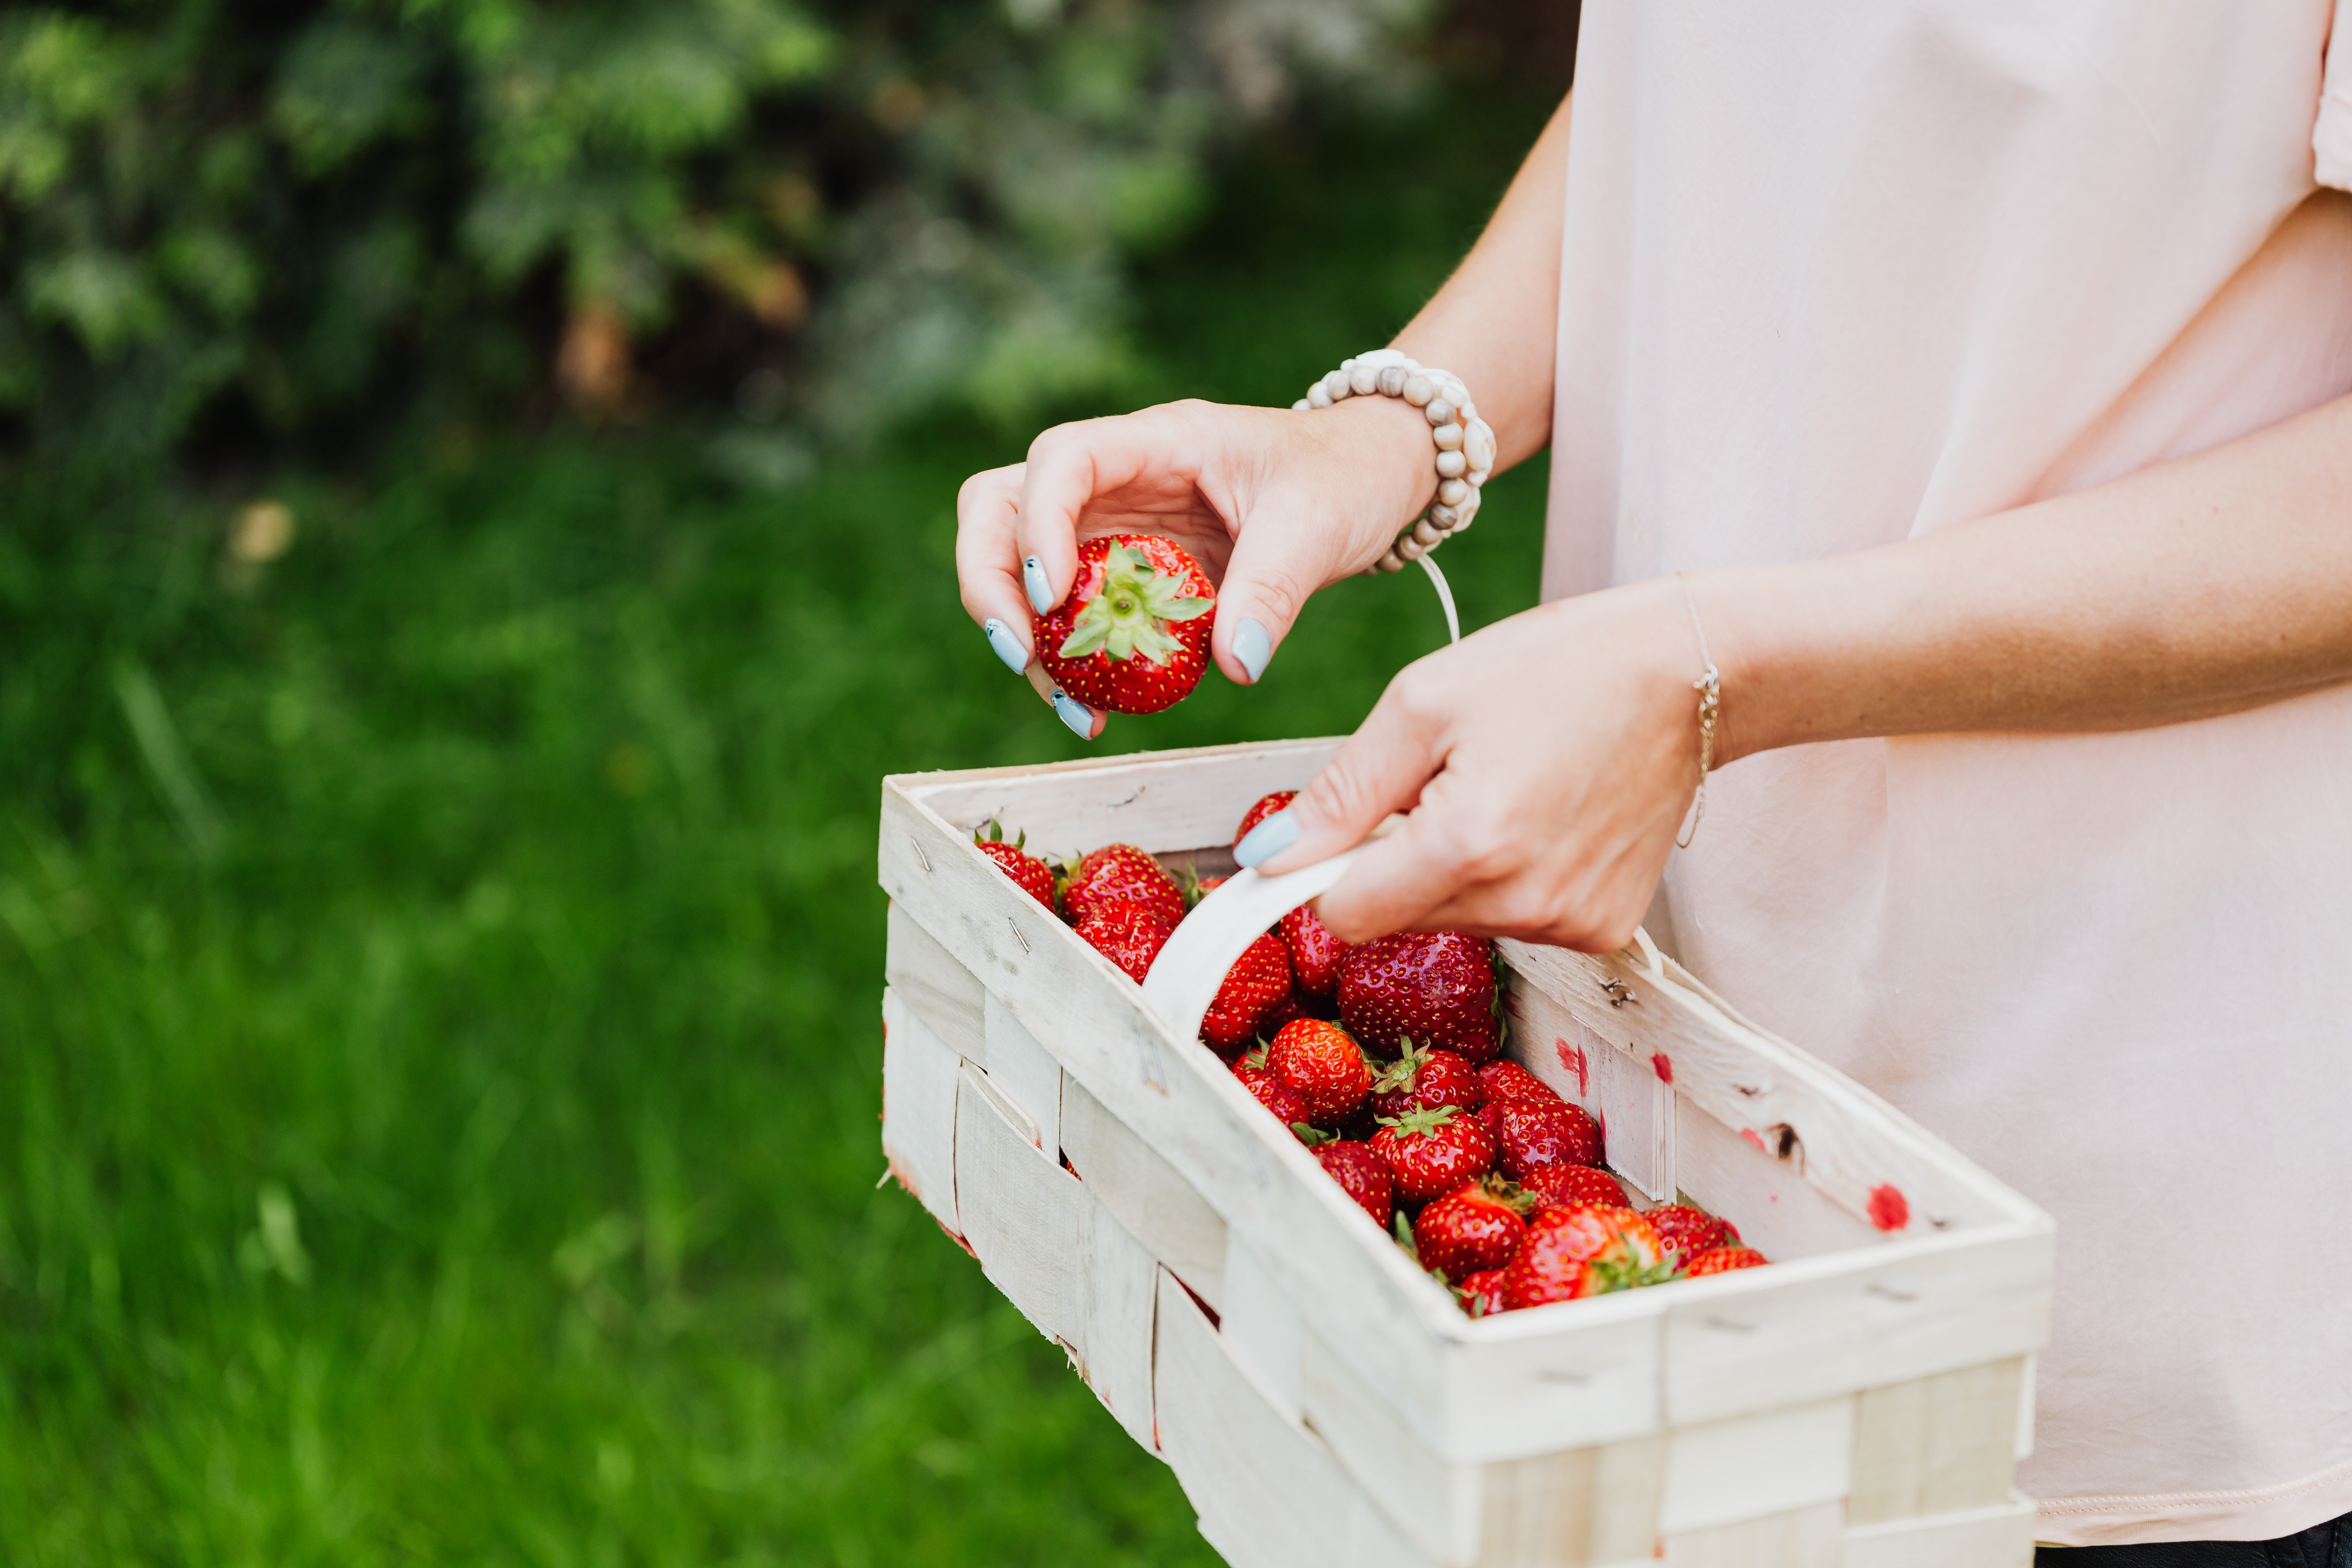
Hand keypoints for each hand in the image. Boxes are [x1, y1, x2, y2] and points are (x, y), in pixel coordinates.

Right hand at [955, 395, 1435, 735]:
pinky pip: (1071, 613)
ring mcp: (1113, 524)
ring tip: (1068, 703)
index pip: (1060, 460)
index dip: (1037, 525)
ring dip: (1023, 633)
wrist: (1371, 478)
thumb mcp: (1318, 524)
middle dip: (991, 581)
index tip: (1056, 597)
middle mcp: (1117, 477)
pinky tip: (1100, 709)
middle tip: (1021, 654)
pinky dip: (1068, 660)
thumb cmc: (1345, 476)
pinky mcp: (1125, 572)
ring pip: (1016, 562)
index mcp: (1157, 441)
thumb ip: (1274, 588)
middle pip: (1000, 506)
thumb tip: (1235, 664)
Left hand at [1242, 580, 1703, 950]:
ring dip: (1451, 867)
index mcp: (1470, 845)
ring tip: (1504, 788)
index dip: (1326, 870)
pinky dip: (1508, 877)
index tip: (1342, 826)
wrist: (1689, 672)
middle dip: (1393, 859)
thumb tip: (1264, 860)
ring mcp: (1571, 925)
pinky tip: (1543, 817)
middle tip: (1443, 780)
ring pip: (1453, 920)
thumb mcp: (1424, 703)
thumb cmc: (1556, 668)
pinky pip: (1513, 920)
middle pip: (1397, 918)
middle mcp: (1524, 903)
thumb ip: (1340, 793)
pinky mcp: (1604, 930)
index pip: (1345, 914)